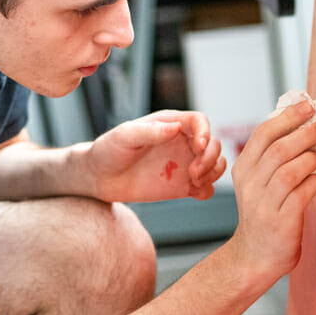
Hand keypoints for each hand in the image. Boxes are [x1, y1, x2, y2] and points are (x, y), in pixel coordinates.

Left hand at [86, 110, 226, 202]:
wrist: (99, 177)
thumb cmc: (109, 150)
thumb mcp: (125, 136)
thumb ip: (150, 131)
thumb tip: (175, 127)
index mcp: (170, 124)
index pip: (200, 122)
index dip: (205, 132)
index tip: (199, 147)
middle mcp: (181, 143)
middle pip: (213, 144)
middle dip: (211, 157)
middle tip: (194, 172)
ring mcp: (184, 165)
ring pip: (216, 165)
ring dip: (213, 173)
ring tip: (194, 181)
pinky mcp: (182, 186)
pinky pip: (206, 187)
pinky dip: (207, 189)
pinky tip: (194, 192)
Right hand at [227, 101, 315, 281]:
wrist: (255, 254)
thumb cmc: (264, 212)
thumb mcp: (257, 182)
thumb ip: (272, 156)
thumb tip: (302, 123)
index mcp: (243, 169)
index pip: (263, 133)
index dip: (288, 116)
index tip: (308, 105)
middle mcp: (250, 185)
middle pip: (280, 149)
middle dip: (307, 133)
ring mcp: (264, 204)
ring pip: (291, 170)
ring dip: (312, 158)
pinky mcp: (281, 221)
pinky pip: (302, 194)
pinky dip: (315, 182)